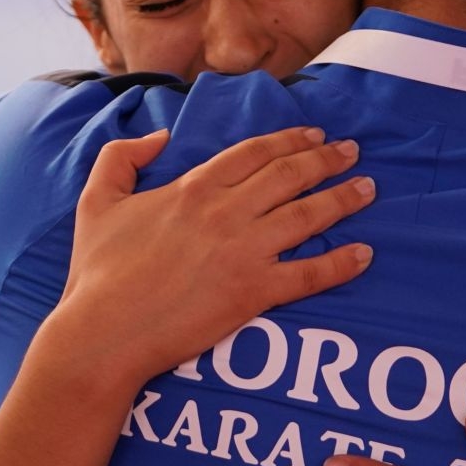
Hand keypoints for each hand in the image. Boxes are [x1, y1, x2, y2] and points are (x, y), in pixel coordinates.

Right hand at [55, 125, 374, 391]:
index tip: (315, 135)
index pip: (254, 153)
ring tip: (368, 189)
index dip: (289, 140)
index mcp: (192, 188)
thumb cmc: (97, 271)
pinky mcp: (254, 292)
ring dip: (343, 199)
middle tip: (352, 152)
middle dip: (326, 160)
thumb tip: (160, 137)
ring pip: (307, 216)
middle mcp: (225, 213)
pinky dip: (341, 263)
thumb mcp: (96, 201)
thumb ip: (121, 157)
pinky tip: (364, 255)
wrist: (104, 331)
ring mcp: (243, 252)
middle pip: (289, 176)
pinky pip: (310, 274)